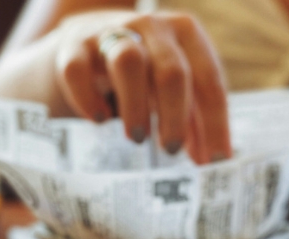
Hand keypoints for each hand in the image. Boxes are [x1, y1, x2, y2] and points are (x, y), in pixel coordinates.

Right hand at [0, 9, 231, 164]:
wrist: (85, 42)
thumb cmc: (141, 74)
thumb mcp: (172, 88)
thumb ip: (193, 118)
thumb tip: (210, 161)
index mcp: (185, 34)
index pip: (209, 81)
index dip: (215, 124)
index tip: (214, 162)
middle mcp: (150, 27)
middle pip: (172, 71)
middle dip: (175, 116)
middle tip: (171, 150)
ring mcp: (110, 32)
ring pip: (128, 62)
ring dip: (136, 106)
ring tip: (137, 138)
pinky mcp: (73, 46)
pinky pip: (78, 70)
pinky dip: (88, 98)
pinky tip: (98, 120)